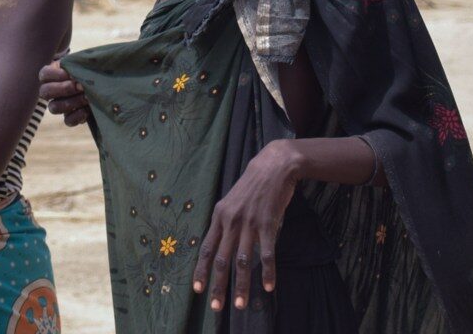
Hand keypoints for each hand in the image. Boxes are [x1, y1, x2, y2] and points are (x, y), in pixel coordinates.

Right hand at [38, 60, 90, 126]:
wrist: (101, 82)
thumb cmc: (88, 68)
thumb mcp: (83, 63)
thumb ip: (79, 65)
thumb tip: (80, 74)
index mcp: (52, 74)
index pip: (44, 74)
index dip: (55, 75)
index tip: (70, 73)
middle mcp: (51, 91)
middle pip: (45, 92)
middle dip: (63, 89)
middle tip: (80, 86)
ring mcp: (59, 105)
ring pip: (54, 108)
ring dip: (72, 102)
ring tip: (87, 96)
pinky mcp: (69, 117)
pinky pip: (68, 121)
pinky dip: (78, 116)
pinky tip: (87, 110)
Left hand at [194, 140, 296, 312]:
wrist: (274, 165)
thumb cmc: (252, 185)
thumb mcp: (231, 201)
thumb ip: (225, 222)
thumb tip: (218, 245)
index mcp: (219, 215)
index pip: (206, 248)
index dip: (200, 271)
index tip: (197, 290)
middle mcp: (231, 221)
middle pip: (221, 260)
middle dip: (218, 286)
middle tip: (217, 307)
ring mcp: (250, 224)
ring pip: (243, 261)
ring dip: (242, 285)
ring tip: (241, 304)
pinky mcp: (269, 224)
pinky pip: (267, 253)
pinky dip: (268, 272)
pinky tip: (269, 286)